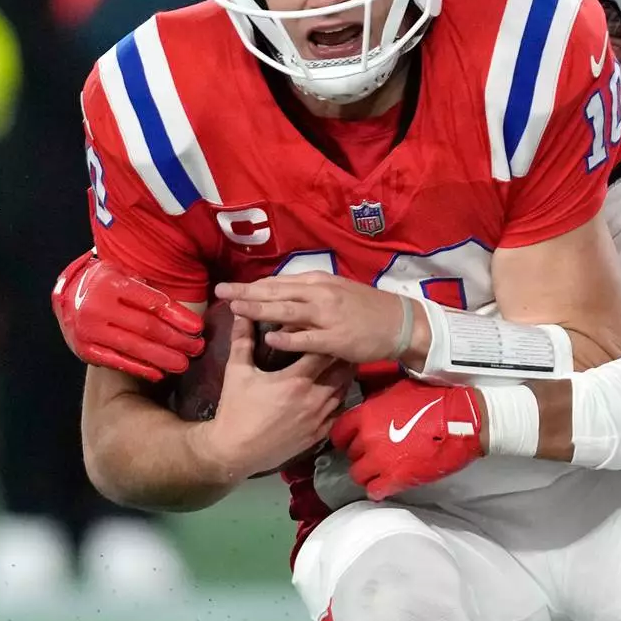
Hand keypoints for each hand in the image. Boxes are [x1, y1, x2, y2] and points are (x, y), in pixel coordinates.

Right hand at [53, 250, 204, 382]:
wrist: (65, 294)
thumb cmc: (104, 283)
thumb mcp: (123, 273)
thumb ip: (149, 288)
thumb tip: (187, 313)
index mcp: (110, 284)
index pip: (152, 303)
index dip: (178, 317)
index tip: (198, 328)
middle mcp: (96, 307)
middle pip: (147, 327)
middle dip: (176, 339)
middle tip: (197, 348)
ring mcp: (88, 331)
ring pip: (134, 348)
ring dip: (163, 358)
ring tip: (184, 363)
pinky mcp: (84, 350)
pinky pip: (117, 362)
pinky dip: (140, 369)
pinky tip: (159, 374)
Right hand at [196, 315, 351, 483]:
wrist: (235, 451)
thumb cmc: (236, 410)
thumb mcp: (237, 372)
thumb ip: (242, 340)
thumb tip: (241, 312)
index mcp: (296, 380)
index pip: (323, 351)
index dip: (326, 338)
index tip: (327, 328)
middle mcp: (314, 399)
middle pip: (340, 371)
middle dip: (341, 356)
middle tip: (341, 342)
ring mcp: (319, 419)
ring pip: (343, 391)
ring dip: (343, 377)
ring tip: (343, 363)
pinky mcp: (319, 434)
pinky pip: (339, 412)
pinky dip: (340, 399)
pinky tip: (336, 390)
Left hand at [216, 272, 425, 364]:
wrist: (400, 323)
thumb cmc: (367, 309)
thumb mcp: (337, 293)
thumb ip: (311, 295)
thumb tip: (283, 299)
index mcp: (319, 282)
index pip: (278, 282)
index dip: (253, 285)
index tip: (231, 288)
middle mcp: (320, 294)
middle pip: (276, 291)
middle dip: (246, 293)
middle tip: (221, 292)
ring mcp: (328, 315)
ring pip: (287, 310)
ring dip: (259, 309)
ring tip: (236, 309)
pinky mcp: (336, 338)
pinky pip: (306, 337)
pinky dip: (287, 337)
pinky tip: (269, 337)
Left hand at [330, 378, 483, 500]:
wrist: (462, 421)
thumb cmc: (434, 401)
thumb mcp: (399, 390)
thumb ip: (377, 402)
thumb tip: (367, 407)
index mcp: (365, 415)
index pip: (338, 432)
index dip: (345, 438)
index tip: (352, 440)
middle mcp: (367, 438)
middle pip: (350, 454)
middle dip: (360, 454)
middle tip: (375, 452)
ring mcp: (380, 461)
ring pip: (358, 474)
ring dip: (368, 473)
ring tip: (381, 469)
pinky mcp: (396, 479)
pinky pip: (375, 490)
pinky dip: (378, 489)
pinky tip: (386, 484)